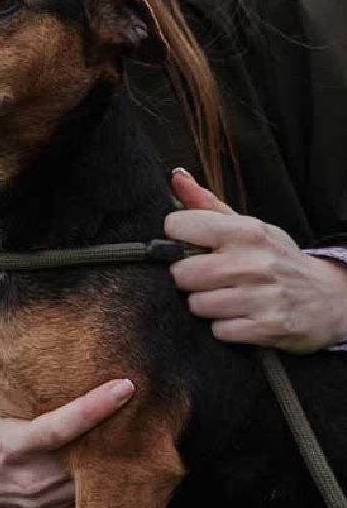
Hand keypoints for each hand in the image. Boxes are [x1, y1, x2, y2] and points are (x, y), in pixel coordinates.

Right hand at [0, 318, 134, 507]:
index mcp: (13, 444)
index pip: (62, 427)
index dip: (96, 408)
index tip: (127, 386)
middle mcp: (32, 477)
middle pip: (90, 457)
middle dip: (122, 434)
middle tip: (153, 405)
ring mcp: (43, 501)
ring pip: (95, 487)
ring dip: (120, 461)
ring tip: (146, 430)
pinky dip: (111, 492)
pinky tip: (127, 467)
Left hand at [166, 169, 346, 351]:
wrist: (330, 296)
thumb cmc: (276, 258)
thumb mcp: (248, 226)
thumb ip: (206, 204)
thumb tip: (175, 176)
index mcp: (246, 231)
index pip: (179, 226)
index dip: (176, 238)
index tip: (189, 245)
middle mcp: (254, 262)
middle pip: (183, 273)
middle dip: (188, 278)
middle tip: (205, 278)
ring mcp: (263, 297)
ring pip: (198, 304)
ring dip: (205, 305)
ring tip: (224, 297)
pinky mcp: (268, 328)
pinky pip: (219, 331)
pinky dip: (224, 328)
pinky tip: (240, 317)